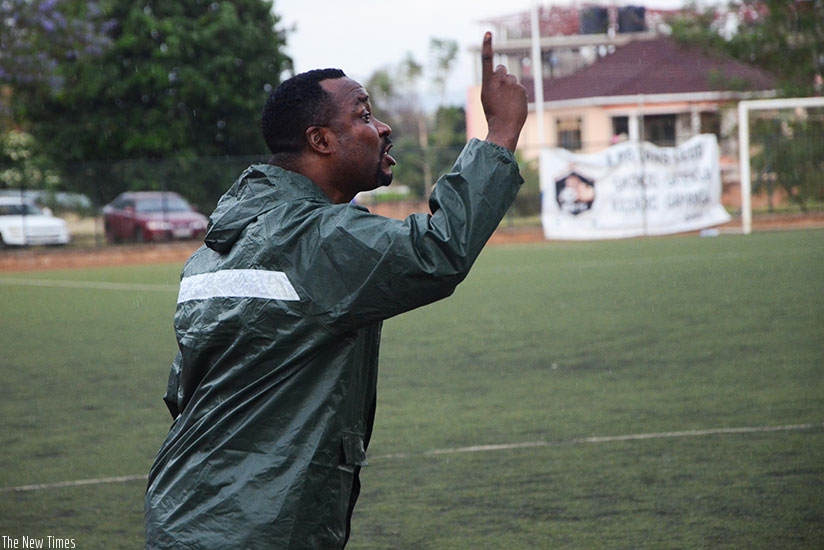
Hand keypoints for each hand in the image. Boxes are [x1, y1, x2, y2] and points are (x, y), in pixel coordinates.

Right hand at [480, 32, 527, 151]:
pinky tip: (514, 105)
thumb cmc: (493, 114)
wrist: (504, 128)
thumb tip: (506, 74)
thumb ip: (494, 83)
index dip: (487, 46)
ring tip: (507, 102)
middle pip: (502, 70)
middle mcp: (499, 80)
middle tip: (500, 91)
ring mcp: (512, 84)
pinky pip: (519, 88)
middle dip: (502, 76)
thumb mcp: (487, 97)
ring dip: (510, 87)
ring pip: (512, 79)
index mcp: (487, 83)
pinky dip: (517, 95)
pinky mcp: (521, 89)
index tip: (488, 33)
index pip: (487, 60)